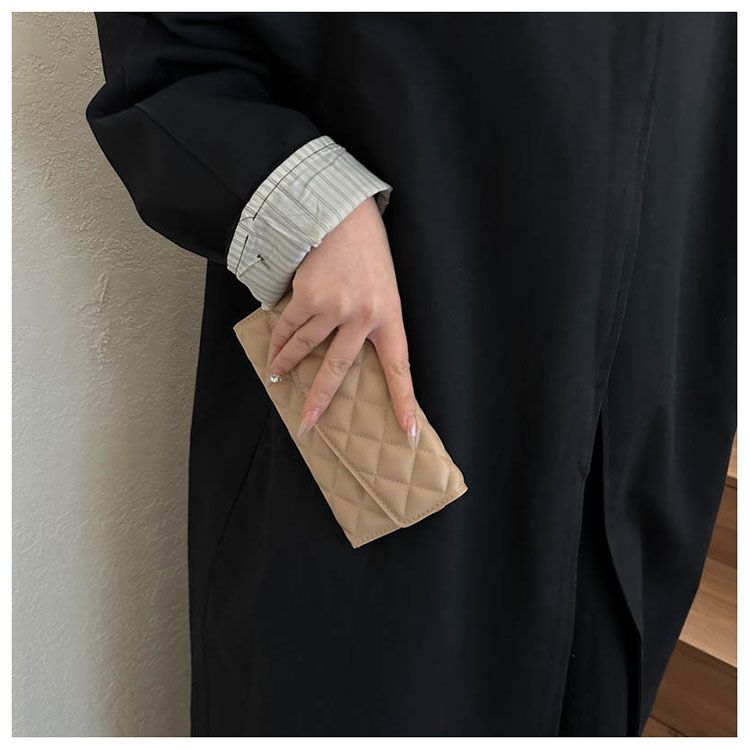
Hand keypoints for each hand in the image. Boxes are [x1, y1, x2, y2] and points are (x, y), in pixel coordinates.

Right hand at [266, 196, 418, 446]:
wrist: (344, 214)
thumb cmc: (367, 254)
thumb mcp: (383, 289)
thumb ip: (370, 322)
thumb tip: (342, 356)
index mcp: (390, 316)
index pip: (400, 367)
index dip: (404, 402)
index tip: (409, 434)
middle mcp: (364, 315)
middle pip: (337, 369)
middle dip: (319, 401)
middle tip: (306, 424)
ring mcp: (334, 306)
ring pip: (304, 346)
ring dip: (286, 363)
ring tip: (276, 376)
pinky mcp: (308, 295)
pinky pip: (288, 326)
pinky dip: (277, 339)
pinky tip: (272, 351)